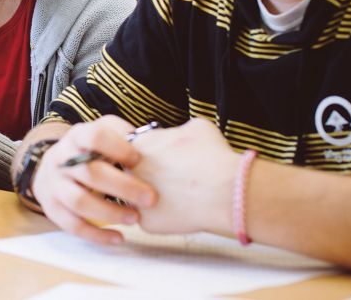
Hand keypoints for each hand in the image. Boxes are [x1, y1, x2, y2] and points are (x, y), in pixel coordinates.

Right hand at [31, 115, 157, 244]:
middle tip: (150, 198)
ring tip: (135, 218)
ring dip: (110, 212)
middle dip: (123, 187)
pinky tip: (119, 237)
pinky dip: (97, 234)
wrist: (53, 167)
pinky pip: (73, 225)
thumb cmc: (90, 152)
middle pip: (90, 172)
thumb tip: (158, 147)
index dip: (118, 148)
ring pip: (79, 201)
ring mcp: (54, 185)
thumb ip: (126, 138)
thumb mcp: (104, 134)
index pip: (94, 136)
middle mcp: (61, 159)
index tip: (139, 160)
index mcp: (77, 136)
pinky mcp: (52, 208)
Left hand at [129, 118, 238, 235]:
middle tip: (171, 177)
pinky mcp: (146, 221)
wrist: (225, 190)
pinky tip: (184, 211)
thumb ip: (178, 131)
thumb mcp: (198, 128)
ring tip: (179, 195)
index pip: (125, 143)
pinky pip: (151, 219)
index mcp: (139, 144)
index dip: (144, 150)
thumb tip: (180, 134)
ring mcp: (135, 198)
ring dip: (153, 196)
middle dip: (147, 174)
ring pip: (138, 198)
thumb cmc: (214, 157)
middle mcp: (130, 170)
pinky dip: (167, 217)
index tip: (158, 156)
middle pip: (131, 172)